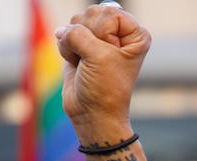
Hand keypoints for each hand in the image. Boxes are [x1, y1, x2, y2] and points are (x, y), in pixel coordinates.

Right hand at [55, 4, 150, 133]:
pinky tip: (78, 65)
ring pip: (76, 22)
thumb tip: (61, 30)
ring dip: (75, 45)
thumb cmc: (105, 88)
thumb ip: (78, 32)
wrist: (92, 113)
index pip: (110, 11)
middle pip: (91, 13)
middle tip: (96, 61)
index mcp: (135, 34)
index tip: (109, 54)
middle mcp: (119, 34)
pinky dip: (66, 50)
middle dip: (87, 36)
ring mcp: (99, 38)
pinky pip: (65, 34)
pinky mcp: (82, 46)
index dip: (103, 32)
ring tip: (87, 65)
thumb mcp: (97, 55)